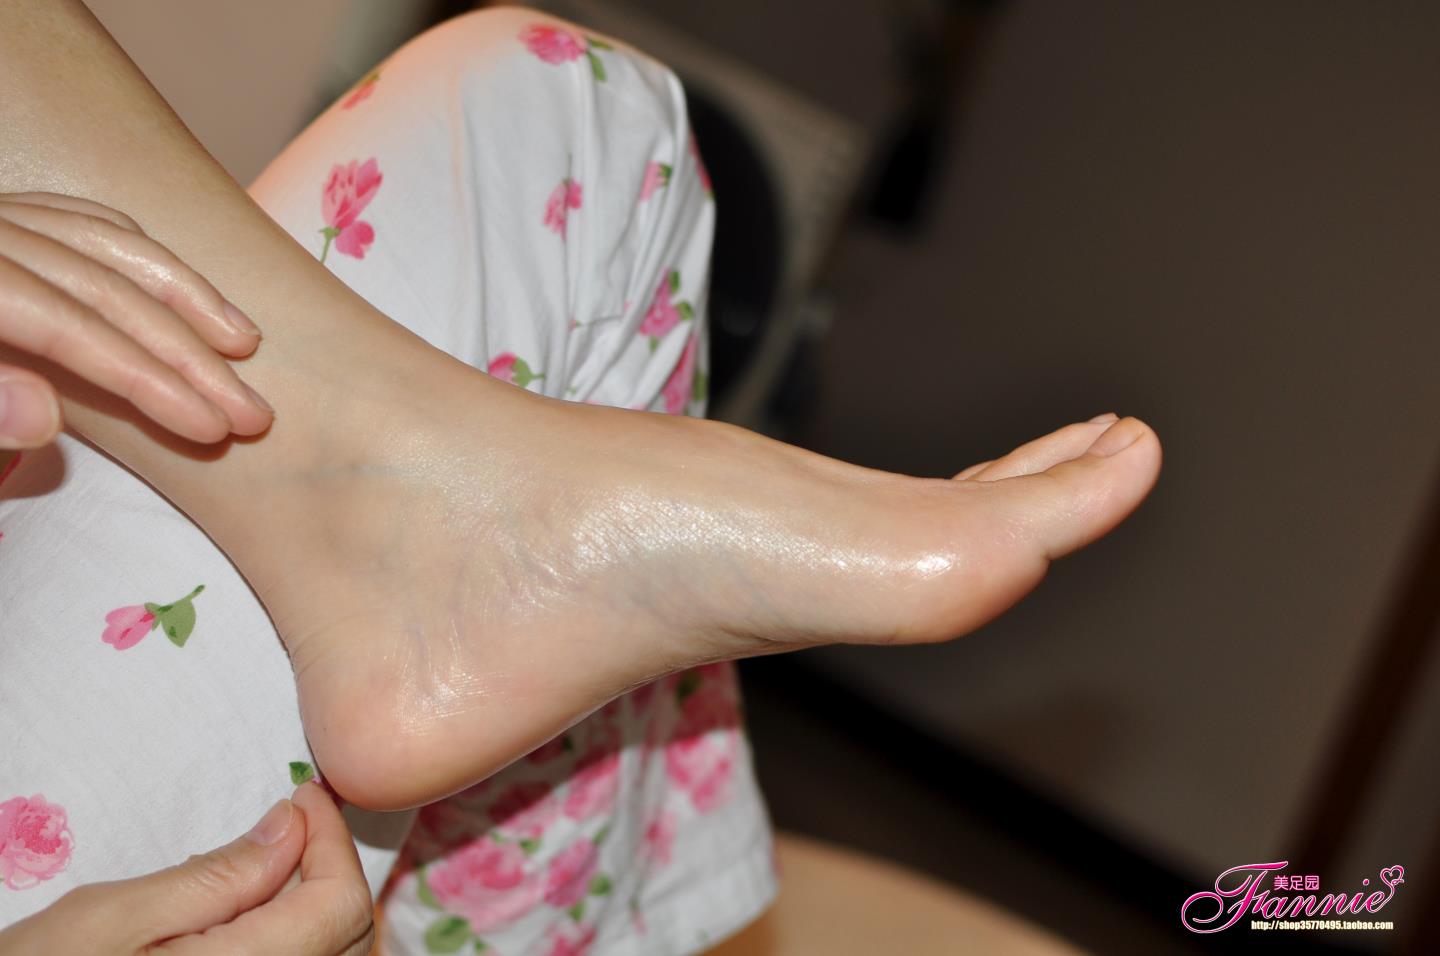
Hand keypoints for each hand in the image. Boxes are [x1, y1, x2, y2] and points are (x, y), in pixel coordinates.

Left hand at [0, 192, 273, 448]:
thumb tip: (44, 417)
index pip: (67, 322)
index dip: (144, 377)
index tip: (210, 427)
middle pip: (100, 285)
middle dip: (187, 353)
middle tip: (253, 413)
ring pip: (99, 240)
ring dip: (183, 293)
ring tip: (244, 343)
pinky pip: (73, 220)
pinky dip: (134, 252)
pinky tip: (175, 283)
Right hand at [0, 783, 373, 954]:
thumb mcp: (114, 917)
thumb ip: (216, 876)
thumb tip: (292, 825)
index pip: (340, 905)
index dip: (332, 839)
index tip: (304, 796)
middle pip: (350, 933)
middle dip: (329, 867)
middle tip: (290, 821)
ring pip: (335, 954)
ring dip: (320, 902)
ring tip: (272, 864)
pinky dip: (301, 934)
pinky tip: (255, 912)